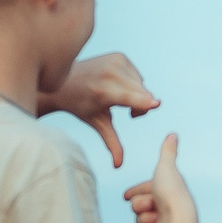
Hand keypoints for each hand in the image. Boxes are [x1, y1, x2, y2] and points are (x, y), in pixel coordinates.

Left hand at [40, 52, 158, 166]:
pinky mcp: (120, 56)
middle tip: (129, 114)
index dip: (143, 103)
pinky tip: (119, 86)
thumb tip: (118, 166)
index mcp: (101, 92)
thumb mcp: (97, 124)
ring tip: (121, 100)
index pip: (127, 98)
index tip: (157, 104)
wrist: (64, 81)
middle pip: (143, 96)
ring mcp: (114, 62)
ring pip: (143, 86)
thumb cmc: (81, 106)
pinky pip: (139, 76)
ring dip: (138, 96)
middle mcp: (108, 74)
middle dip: (142, 107)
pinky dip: (134, 84)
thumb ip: (112, 144)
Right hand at [122, 135, 194, 222]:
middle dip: (141, 205)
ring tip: (158, 219)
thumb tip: (173, 134)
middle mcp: (169, 207)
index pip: (145, 190)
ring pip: (140, 220)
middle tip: (153, 205)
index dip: (135, 192)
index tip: (126, 196)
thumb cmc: (172, 194)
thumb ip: (167, 152)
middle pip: (139, 205)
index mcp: (170, 191)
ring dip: (145, 218)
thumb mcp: (166, 168)